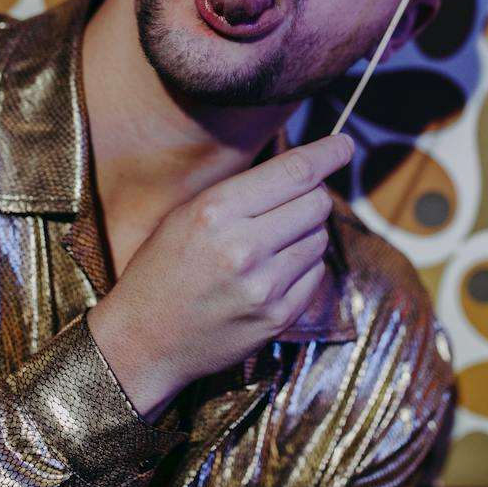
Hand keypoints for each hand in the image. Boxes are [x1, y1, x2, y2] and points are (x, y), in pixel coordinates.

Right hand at [86, 134, 353, 421]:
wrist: (144, 342)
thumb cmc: (162, 269)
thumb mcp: (186, 214)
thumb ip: (240, 191)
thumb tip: (299, 169)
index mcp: (216, 211)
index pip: (295, 172)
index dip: (328, 153)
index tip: (344, 144)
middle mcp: (243, 247)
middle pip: (317, 202)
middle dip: (312, 196)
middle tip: (293, 202)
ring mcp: (265, 286)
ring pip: (319, 238)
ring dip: (306, 233)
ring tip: (272, 243)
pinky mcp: (279, 317)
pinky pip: (315, 274)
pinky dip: (303, 266)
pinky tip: (272, 273)